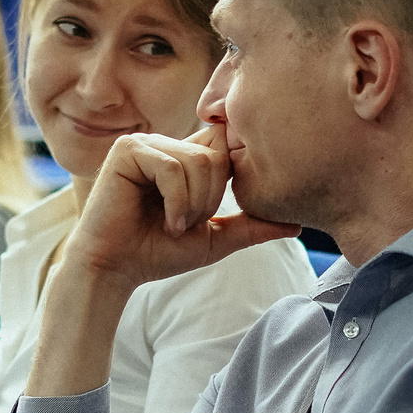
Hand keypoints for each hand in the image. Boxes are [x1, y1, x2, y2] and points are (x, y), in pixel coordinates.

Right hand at [66, 127, 301, 290]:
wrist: (115, 269)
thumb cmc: (157, 253)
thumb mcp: (215, 239)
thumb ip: (252, 226)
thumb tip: (298, 223)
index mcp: (185, 158)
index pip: (225, 145)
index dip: (231, 170)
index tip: (217, 208)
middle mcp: (166, 144)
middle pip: (217, 155)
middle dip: (211, 199)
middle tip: (187, 224)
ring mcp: (146, 143)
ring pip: (198, 161)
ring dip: (194, 204)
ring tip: (174, 224)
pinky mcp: (128, 150)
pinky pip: (172, 167)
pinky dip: (176, 202)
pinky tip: (164, 221)